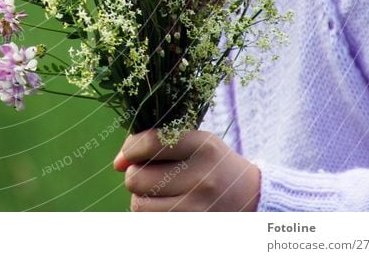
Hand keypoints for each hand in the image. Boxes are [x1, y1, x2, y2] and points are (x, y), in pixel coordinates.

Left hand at [113, 129, 260, 211]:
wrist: (251, 197)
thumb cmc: (211, 163)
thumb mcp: (194, 141)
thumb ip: (155, 142)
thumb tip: (117, 163)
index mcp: (202, 145)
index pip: (149, 143)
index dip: (129, 149)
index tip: (126, 156)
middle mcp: (203, 177)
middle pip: (137, 178)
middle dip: (134, 176)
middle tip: (148, 175)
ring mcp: (200, 207)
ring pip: (139, 204)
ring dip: (140, 198)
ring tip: (158, 192)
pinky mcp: (194, 227)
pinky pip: (150, 222)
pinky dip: (150, 215)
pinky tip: (165, 207)